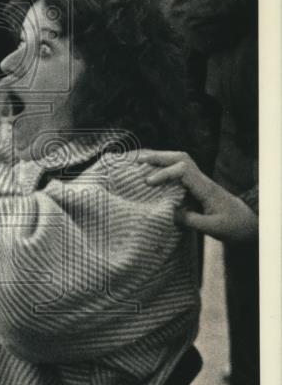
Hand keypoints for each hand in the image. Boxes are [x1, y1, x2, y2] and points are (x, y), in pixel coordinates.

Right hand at [138, 150, 257, 242]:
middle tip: (137, 160)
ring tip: (140, 161)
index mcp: (205, 188)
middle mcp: (202, 179)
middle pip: (181, 157)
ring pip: (180, 160)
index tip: (149, 182)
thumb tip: (169, 213)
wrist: (246, 223)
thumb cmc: (232, 226)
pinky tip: (151, 170)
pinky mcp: (196, 185)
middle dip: (159, 156)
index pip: (183, 170)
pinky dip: (164, 166)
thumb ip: (191, 220)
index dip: (164, 173)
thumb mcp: (212, 228)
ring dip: (160, 158)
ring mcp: (199, 180)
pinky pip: (179, 169)